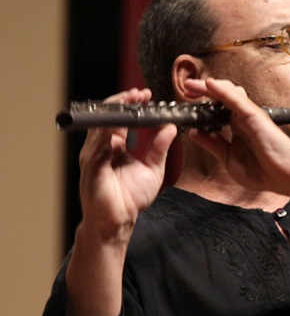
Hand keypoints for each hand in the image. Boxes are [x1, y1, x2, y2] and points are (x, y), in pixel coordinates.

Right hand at [77, 88, 176, 242]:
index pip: (119, 118)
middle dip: (122, 102)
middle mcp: (100, 148)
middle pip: (107, 117)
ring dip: (117, 112)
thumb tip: (171, 127)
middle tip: (140, 93)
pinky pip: (98, 145)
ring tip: (132, 101)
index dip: (130, 105)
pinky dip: (109, 131)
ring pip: (101, 126)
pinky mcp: (91, 168)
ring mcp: (93, 157)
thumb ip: (160, 147)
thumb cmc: (131, 197)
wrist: (120, 221)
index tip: (146, 95)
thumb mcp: (153, 168)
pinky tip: (120, 122)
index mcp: (112, 146)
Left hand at [182, 77, 289, 193]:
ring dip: (208, 87)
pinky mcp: (255, 117)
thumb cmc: (265, 171)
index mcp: (236, 129)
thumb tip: (193, 132)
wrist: (288, 178)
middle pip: (220, 97)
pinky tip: (209, 85)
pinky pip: (236, 100)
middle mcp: (242, 119)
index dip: (199, 105)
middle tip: (185, 88)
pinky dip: (222, 91)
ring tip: (191, 85)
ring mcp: (249, 117)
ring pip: (227, 93)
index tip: (183, 107)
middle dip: (201, 91)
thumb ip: (213, 145)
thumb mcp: (229, 160)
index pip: (215, 111)